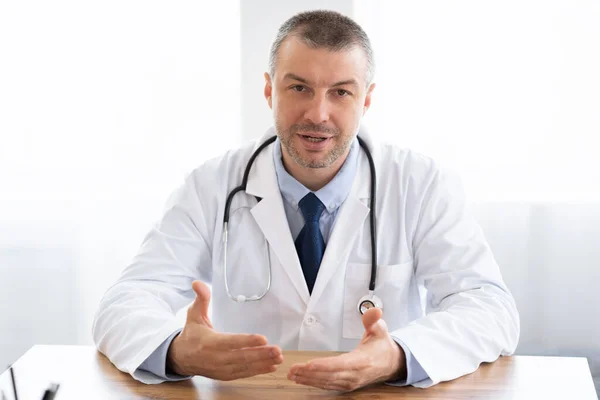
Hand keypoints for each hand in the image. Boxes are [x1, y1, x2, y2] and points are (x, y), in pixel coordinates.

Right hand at [167, 280, 282, 379]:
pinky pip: (243, 374)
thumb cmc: (191, 334)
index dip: (246, 341)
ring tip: (278, 357)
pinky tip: (271, 366)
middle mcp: (215, 358)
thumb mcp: (193, 314)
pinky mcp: (224, 375)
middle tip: (277, 350)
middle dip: (261, 354)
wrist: (181, 358)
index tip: (263, 338)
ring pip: (244, 367)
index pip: (230, 342)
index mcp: (208, 342)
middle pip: (241, 357)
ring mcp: (220, 369)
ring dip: (263, 363)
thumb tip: (197, 283)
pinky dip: (258, 371)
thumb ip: (200, 299)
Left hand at [287, 307, 405, 391]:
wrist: (391, 364)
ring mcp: (350, 382)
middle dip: (310, 373)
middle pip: (330, 376)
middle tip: (292, 369)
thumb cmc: (382, 346)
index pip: (341, 364)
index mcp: (363, 361)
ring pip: (326, 382)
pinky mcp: (346, 385)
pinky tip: (301, 379)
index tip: (309, 364)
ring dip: (308, 379)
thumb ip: (374, 320)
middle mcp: (355, 375)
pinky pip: (328, 385)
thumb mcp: (381, 330)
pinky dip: (314, 383)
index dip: (324, 365)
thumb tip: (374, 311)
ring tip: (292, 375)